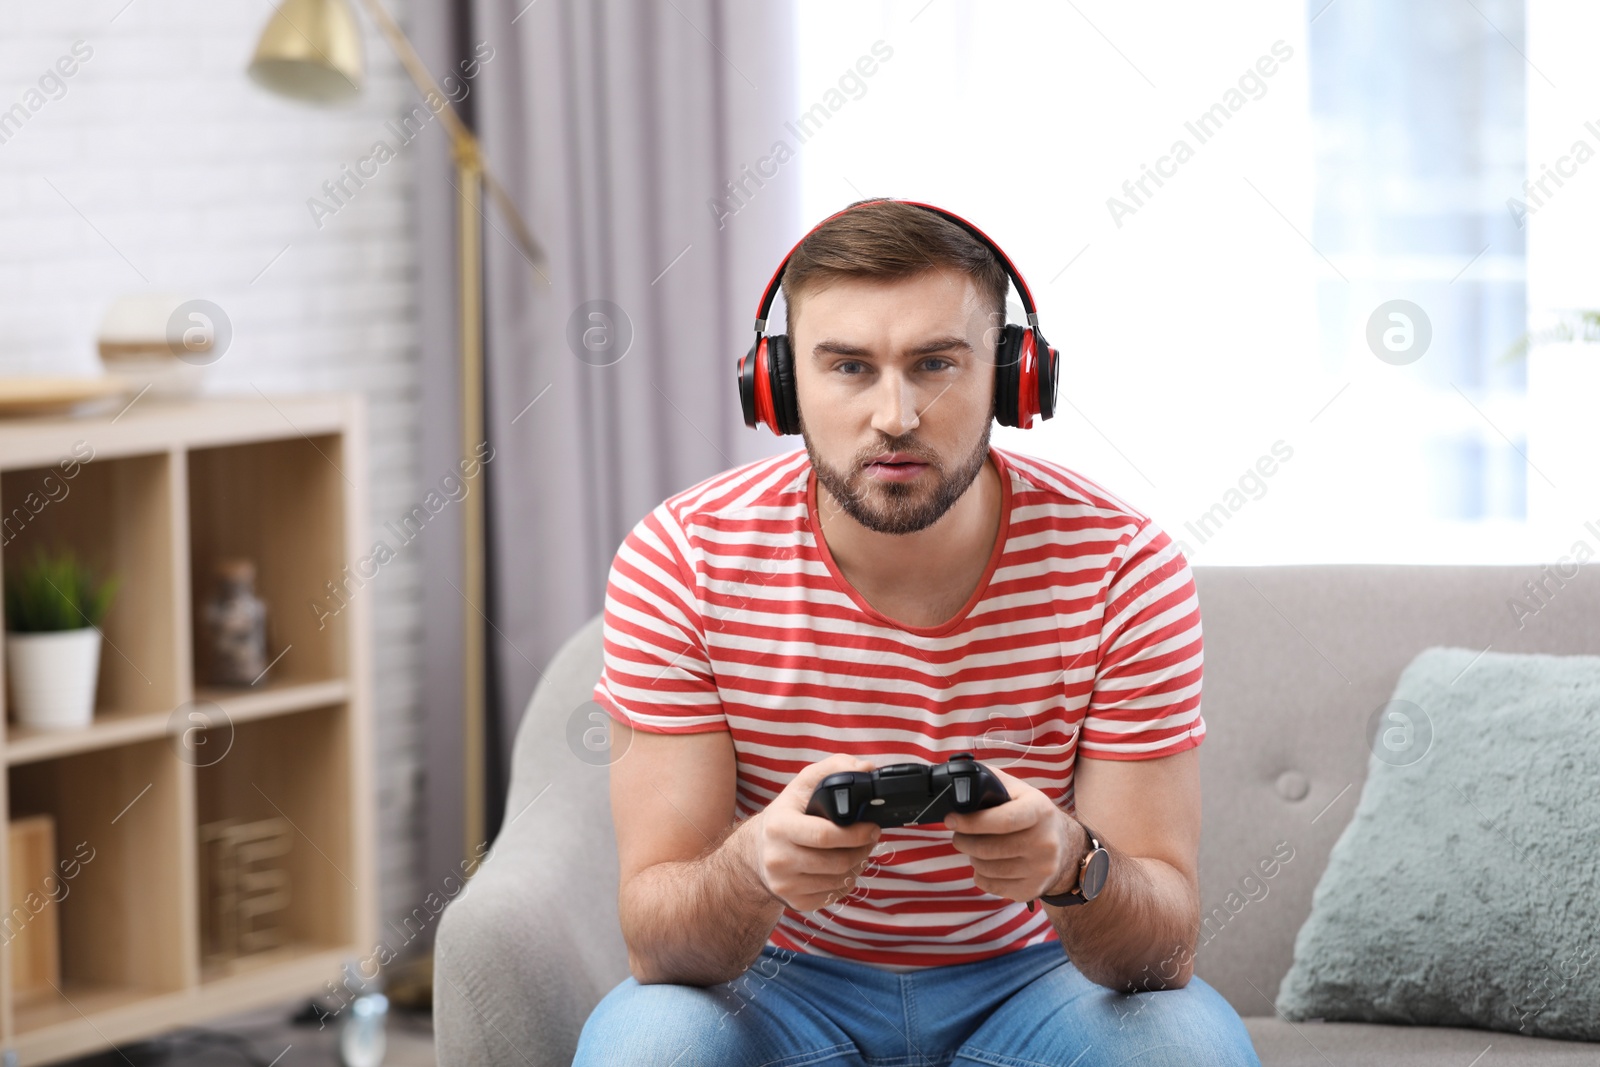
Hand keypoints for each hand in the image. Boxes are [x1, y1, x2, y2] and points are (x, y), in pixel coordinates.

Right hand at [748, 754, 882, 912]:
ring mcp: (786, 884)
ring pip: (839, 881)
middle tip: (871, 838)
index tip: (873, 827)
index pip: (824, 836)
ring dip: (858, 865)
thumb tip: (866, 768)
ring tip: (859, 850)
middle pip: (837, 863)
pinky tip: (844, 867)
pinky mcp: (795, 901)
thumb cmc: (788, 813)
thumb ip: (835, 768)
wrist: (757, 850)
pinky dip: (846, 881)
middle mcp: (778, 859)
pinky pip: (833, 895)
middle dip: (862, 850)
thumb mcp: (804, 784)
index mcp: (779, 827)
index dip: (856, 834)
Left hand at [943, 766, 1082, 903]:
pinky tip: (986, 864)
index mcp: (1040, 811)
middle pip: (989, 848)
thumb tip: (958, 776)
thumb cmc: (1032, 814)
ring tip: (974, 848)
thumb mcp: (1019, 791)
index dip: (972, 822)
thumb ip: (991, 781)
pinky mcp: (1033, 889)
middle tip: (958, 835)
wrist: (1065, 845)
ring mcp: (1040, 869)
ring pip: (987, 869)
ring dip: (972, 857)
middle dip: (964, 841)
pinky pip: (992, 886)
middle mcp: (1044, 842)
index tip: (951, 820)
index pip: (1003, 820)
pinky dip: (981, 875)